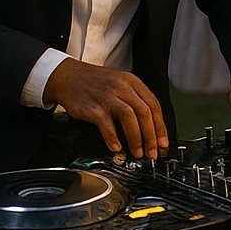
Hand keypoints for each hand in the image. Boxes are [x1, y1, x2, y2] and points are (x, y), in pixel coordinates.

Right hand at [43, 58, 168, 158]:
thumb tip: (149, 127)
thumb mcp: (119, 84)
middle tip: (152, 152)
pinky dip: (112, 137)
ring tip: (138, 153)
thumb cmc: (94, 83)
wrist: (67, 76)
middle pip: (144, 112)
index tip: (163, 142)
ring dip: (136, 138)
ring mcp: (107, 96)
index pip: (154, 105)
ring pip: (129, 117)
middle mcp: (122, 87)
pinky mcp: (92, 106)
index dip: (160, 126)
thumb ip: (134, 101)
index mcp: (132, 82)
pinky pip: (105, 123)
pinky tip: (116, 147)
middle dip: (151, 136)